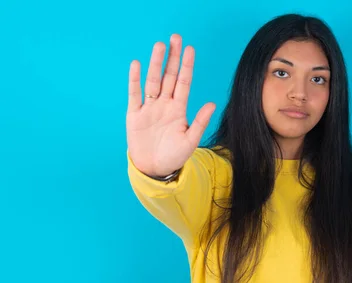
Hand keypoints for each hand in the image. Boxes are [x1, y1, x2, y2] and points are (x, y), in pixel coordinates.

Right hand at [126, 34, 215, 176]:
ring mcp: (149, 108)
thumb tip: (212, 103)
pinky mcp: (135, 115)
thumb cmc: (174, 156)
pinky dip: (135, 80)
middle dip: (172, 58)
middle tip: (175, 38)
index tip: (190, 49)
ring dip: (156, 64)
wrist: (155, 169)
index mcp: (179, 109)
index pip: (183, 83)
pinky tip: (137, 65)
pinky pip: (135, 94)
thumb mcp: (190, 140)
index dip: (186, 66)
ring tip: (159, 46)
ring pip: (153, 81)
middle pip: (168, 76)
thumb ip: (200, 121)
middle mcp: (164, 105)